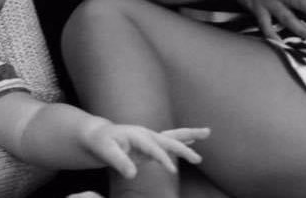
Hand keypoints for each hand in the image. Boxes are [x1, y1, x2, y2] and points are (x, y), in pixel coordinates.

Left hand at [83, 121, 208, 178]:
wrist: (99, 136)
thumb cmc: (101, 142)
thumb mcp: (106, 152)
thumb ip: (119, 162)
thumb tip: (132, 174)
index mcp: (137, 135)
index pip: (154, 148)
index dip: (163, 159)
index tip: (173, 170)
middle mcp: (147, 134)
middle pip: (169, 139)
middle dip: (183, 148)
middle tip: (198, 159)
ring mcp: (150, 138)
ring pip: (173, 136)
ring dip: (190, 134)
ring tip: (207, 131)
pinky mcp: (151, 144)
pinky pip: (170, 143)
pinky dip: (183, 140)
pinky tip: (193, 140)